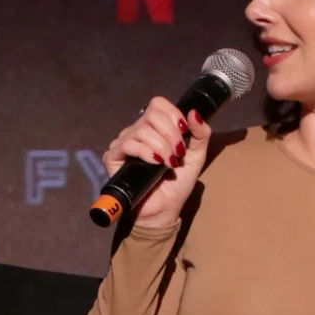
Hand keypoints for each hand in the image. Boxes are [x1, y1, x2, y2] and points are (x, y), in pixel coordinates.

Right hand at [104, 96, 210, 230]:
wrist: (164, 209)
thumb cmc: (177, 184)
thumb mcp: (196, 156)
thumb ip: (201, 134)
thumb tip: (194, 112)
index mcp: (155, 128)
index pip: (157, 104)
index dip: (172, 114)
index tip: (184, 132)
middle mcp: (137, 131)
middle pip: (151, 115)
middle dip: (170, 134)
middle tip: (178, 154)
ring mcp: (124, 143)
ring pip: (142, 130)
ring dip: (161, 146)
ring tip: (169, 163)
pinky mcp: (113, 157)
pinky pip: (128, 144)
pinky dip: (145, 152)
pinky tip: (155, 163)